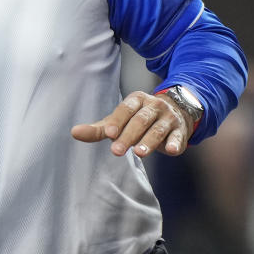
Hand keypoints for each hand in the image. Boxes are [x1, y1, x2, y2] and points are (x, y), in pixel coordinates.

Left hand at [71, 90, 194, 158]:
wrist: (176, 111)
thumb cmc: (140, 118)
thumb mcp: (120, 121)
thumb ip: (99, 129)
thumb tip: (74, 133)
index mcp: (137, 100)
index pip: (126, 109)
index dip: (118, 120)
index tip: (109, 133)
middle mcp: (154, 106)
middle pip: (141, 120)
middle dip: (129, 135)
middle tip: (117, 151)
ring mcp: (168, 118)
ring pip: (158, 129)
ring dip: (149, 141)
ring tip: (140, 153)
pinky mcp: (180, 131)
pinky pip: (177, 137)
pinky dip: (175, 143)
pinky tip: (171, 150)